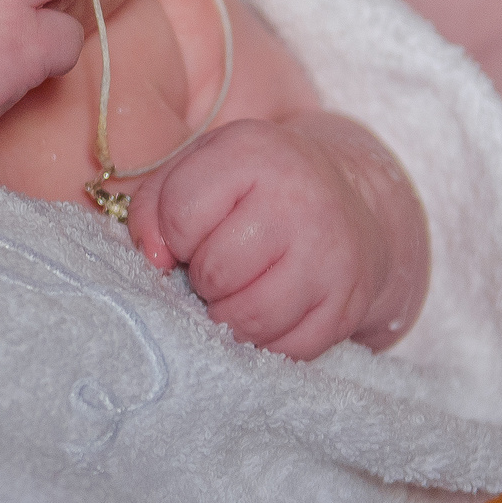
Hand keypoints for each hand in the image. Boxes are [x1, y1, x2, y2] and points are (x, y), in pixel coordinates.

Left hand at [126, 112, 428, 359]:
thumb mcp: (199, 171)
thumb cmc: (254, 189)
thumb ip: (154, 207)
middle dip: (204, 279)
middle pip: (216, 272)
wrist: (347, 199)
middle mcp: (299, 199)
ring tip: (236, 292)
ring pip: (251, 319)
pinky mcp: (347, 303)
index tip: (190, 235)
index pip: (181, 216)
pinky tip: (269, 311)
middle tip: (216, 268)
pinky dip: (267, 341)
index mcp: (252, 153)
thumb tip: (155, 260)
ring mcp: (329, 254)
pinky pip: (288, 349)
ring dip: (230, 317)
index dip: (173, 237)